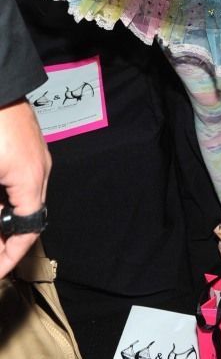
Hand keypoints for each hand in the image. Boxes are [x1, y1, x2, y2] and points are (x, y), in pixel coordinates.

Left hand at [0, 99, 50, 276]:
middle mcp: (40, 167)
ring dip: (2, 213)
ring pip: (22, 195)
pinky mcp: (25, 140)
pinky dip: (4, 194)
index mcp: (31, 178)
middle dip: (4, 236)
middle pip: (26, 214)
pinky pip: (18, 177)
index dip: (9, 257)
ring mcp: (35, 151)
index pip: (27, 232)